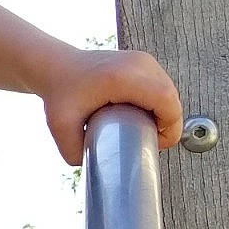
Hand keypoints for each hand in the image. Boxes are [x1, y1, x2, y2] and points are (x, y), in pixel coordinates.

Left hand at [42, 48, 182, 166]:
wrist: (56, 67)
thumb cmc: (59, 95)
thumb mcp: (61, 128)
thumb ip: (75, 153)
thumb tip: (99, 169)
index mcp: (121, 77)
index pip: (165, 100)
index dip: (169, 126)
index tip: (154, 142)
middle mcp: (136, 63)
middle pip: (171, 97)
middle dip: (169, 123)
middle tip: (149, 140)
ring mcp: (142, 59)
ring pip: (170, 91)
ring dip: (166, 113)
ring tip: (147, 129)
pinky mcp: (143, 60)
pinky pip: (163, 85)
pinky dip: (161, 102)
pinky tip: (147, 115)